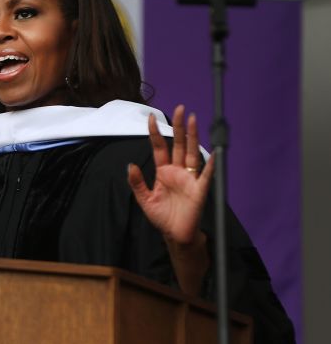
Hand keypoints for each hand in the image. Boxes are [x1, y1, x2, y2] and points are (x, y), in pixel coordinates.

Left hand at [127, 105, 213, 246]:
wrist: (175, 235)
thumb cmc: (162, 217)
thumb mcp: (144, 199)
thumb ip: (137, 182)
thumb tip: (130, 165)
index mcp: (163, 172)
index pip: (159, 147)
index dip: (155, 133)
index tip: (151, 118)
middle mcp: (177, 171)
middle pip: (178, 144)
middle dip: (178, 127)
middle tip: (180, 108)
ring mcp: (189, 178)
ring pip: (191, 153)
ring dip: (192, 137)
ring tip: (193, 119)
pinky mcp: (199, 190)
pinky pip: (206, 175)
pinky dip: (210, 164)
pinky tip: (213, 152)